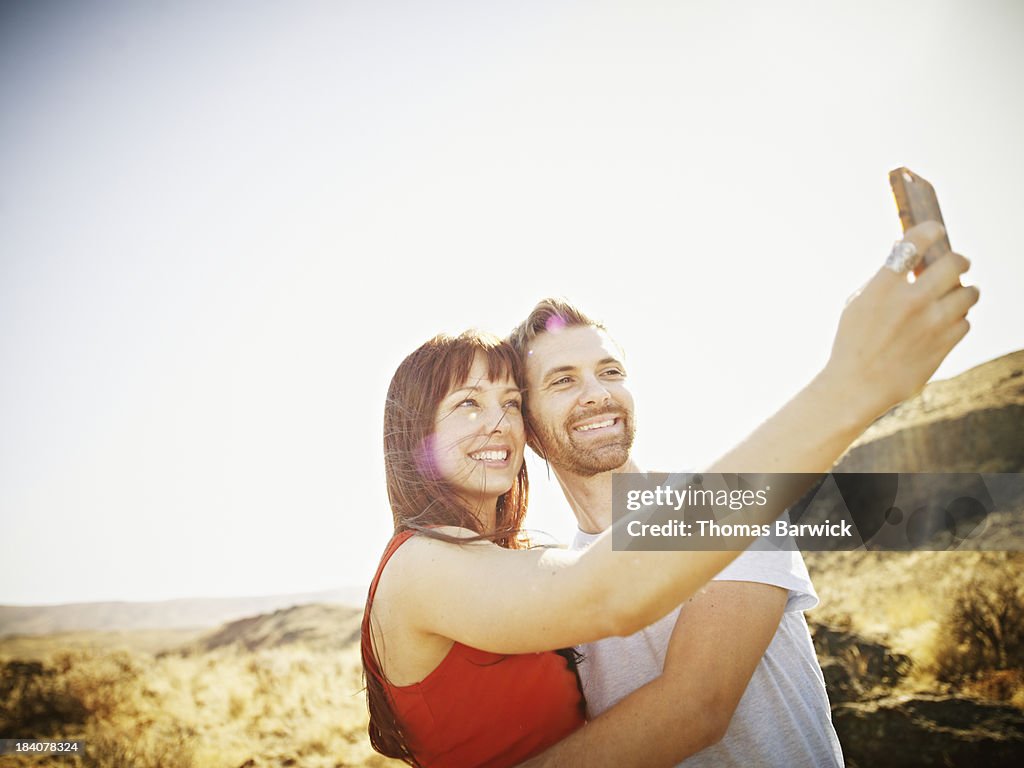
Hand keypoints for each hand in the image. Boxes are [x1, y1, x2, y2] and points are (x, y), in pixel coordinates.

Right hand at [825, 221, 979, 420]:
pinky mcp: (944, 344)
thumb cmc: (853, 343)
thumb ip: (884, 278)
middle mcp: (911, 300)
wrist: (857, 385)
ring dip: (964, 292)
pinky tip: (943, 326)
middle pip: (955, 263)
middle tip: (956, 266)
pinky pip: (966, 322)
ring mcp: (931, 323)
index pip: (916, 242)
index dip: (931, 230)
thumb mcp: (858, 304)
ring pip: (969, 293)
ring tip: (954, 298)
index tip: (936, 230)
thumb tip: (903, 248)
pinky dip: (957, 321)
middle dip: (959, 262)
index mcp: (884, 286)